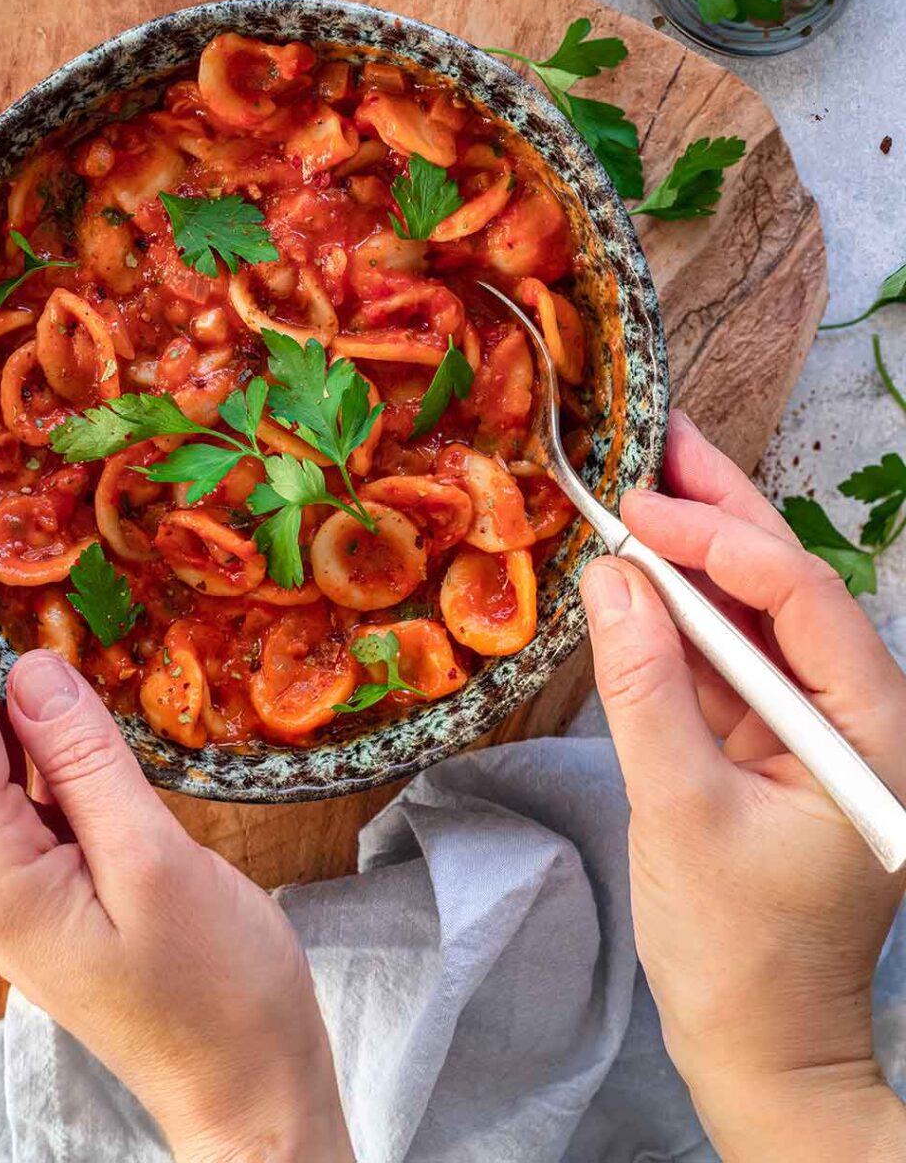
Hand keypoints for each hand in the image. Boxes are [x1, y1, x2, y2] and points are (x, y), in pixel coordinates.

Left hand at [0, 538, 352, 1162]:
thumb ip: (87, 764)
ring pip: (0, 758)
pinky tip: (51, 681)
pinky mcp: (61, 880)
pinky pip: (40, 785)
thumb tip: (31, 670)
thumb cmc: (216, 987)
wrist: (250, 1080)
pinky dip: (42, 726)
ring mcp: (22, 882)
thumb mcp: (155, 865)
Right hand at [580, 411, 905, 1162]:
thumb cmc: (735, 947)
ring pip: (754, 616)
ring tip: (644, 478)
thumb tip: (608, 578)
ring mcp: (812, 724)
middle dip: (722, 512)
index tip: (640, 511)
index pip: (806, 603)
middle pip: (789, 587)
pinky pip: (725, 660)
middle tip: (660, 437)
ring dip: (695, 553)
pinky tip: (639, 571)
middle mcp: (855, 711)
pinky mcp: (769, 740)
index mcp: (872, 730)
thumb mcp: (680, 811)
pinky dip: (679, 616)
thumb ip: (644, 690)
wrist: (759, 1044)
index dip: (724, 542)